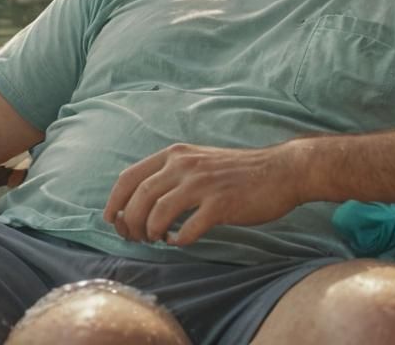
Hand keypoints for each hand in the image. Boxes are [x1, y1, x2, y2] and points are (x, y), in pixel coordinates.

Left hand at [102, 142, 302, 246]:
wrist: (281, 170)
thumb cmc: (239, 172)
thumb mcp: (199, 161)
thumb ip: (172, 175)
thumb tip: (139, 204)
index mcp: (176, 154)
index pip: (129, 177)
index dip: (114, 202)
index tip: (113, 220)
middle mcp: (185, 165)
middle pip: (139, 198)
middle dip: (131, 223)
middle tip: (137, 238)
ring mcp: (203, 184)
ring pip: (157, 214)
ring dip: (151, 233)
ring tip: (159, 239)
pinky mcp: (221, 204)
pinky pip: (187, 229)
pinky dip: (179, 240)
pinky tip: (182, 241)